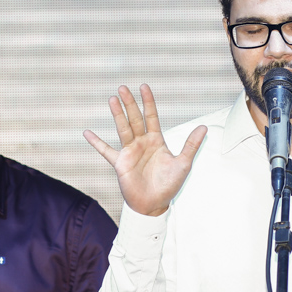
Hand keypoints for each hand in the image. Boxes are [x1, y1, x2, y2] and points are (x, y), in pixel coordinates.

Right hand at [84, 84, 206, 216]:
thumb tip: (204, 127)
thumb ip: (191, 145)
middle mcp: (142, 143)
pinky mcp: (120, 163)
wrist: (155, 204)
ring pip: (122, 128)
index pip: (151, 116)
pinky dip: (96, 142)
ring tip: (112, 99)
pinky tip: (87, 133)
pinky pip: (106, 151)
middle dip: (129, 103)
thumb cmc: (169, 185)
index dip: (148, 101)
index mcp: (156, 140)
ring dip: (117, 114)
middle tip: (123, 87)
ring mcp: (130, 152)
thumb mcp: (183, 163)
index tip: (143, 87)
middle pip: (135, 118)